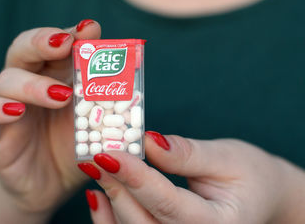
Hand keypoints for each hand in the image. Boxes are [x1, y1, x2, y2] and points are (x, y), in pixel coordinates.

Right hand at [0, 19, 99, 222]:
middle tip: (63, 44)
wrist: (50, 185)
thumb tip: (131, 80)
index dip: (71, 35)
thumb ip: (107, 101)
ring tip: (60, 96)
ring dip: (32, 84)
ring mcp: (7, 105)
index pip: (57, 45)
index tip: (89, 29)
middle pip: (24, 50)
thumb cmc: (76, 148)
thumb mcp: (96, 124)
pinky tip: (15, 112)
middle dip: (43, 42)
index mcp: (56, 76)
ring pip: (5, 80)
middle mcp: (28, 83)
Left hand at [79, 132, 304, 223]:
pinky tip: (97, 196)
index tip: (109, 153)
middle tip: (94, 155)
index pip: (168, 203)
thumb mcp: (226, 157)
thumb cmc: (249, 175)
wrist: (262, 196)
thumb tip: (148, 141)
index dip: (135, 178)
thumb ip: (187, 154)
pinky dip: (109, 219)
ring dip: (110, 202)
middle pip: (144, 222)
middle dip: (116, 187)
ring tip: (94, 169)